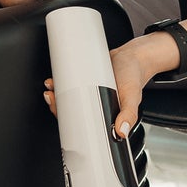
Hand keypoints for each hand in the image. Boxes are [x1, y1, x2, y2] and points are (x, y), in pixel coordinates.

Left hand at [42, 34, 178, 137]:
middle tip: (52, 99)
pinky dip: (62, 83)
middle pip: (73, 112)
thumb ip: (129, 114)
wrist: (132, 56)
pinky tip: (56, 80)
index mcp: (106, 115)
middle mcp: (96, 106)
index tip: (61, 116)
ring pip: (70, 99)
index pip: (84, 124)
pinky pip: (71, 85)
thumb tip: (122, 131)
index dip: (70, 123)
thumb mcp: (132, 96)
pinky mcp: (86, 81)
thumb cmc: (134, 77)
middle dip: (58, 107)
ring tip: (52, 88)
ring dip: (58, 95)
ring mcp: (90, 94)